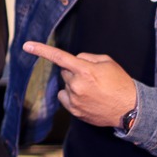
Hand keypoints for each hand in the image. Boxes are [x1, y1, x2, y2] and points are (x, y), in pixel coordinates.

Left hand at [22, 41, 136, 127]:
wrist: (130, 109)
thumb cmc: (120, 83)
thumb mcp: (107, 62)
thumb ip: (87, 57)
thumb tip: (75, 60)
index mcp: (85, 70)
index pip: (59, 57)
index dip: (41, 50)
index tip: (26, 46)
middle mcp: (77, 85)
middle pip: (65, 71)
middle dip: (75, 71)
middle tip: (92, 77)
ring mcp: (75, 99)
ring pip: (66, 85)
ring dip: (74, 84)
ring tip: (93, 90)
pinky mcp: (74, 111)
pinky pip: (65, 97)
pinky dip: (72, 95)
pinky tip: (87, 98)